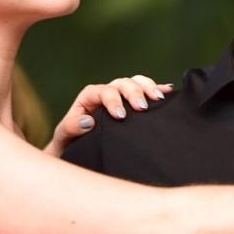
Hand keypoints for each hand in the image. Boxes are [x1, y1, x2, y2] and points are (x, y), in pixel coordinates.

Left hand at [44, 75, 171, 156]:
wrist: (78, 150)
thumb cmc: (70, 143)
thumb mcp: (64, 136)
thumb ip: (71, 127)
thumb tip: (88, 121)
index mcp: (89, 97)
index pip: (102, 91)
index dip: (112, 100)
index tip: (120, 116)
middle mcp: (107, 93)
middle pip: (122, 84)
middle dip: (133, 92)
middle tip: (142, 107)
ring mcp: (122, 97)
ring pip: (136, 83)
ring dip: (148, 87)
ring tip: (159, 98)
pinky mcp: (133, 105)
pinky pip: (147, 92)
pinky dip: (158, 90)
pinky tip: (169, 92)